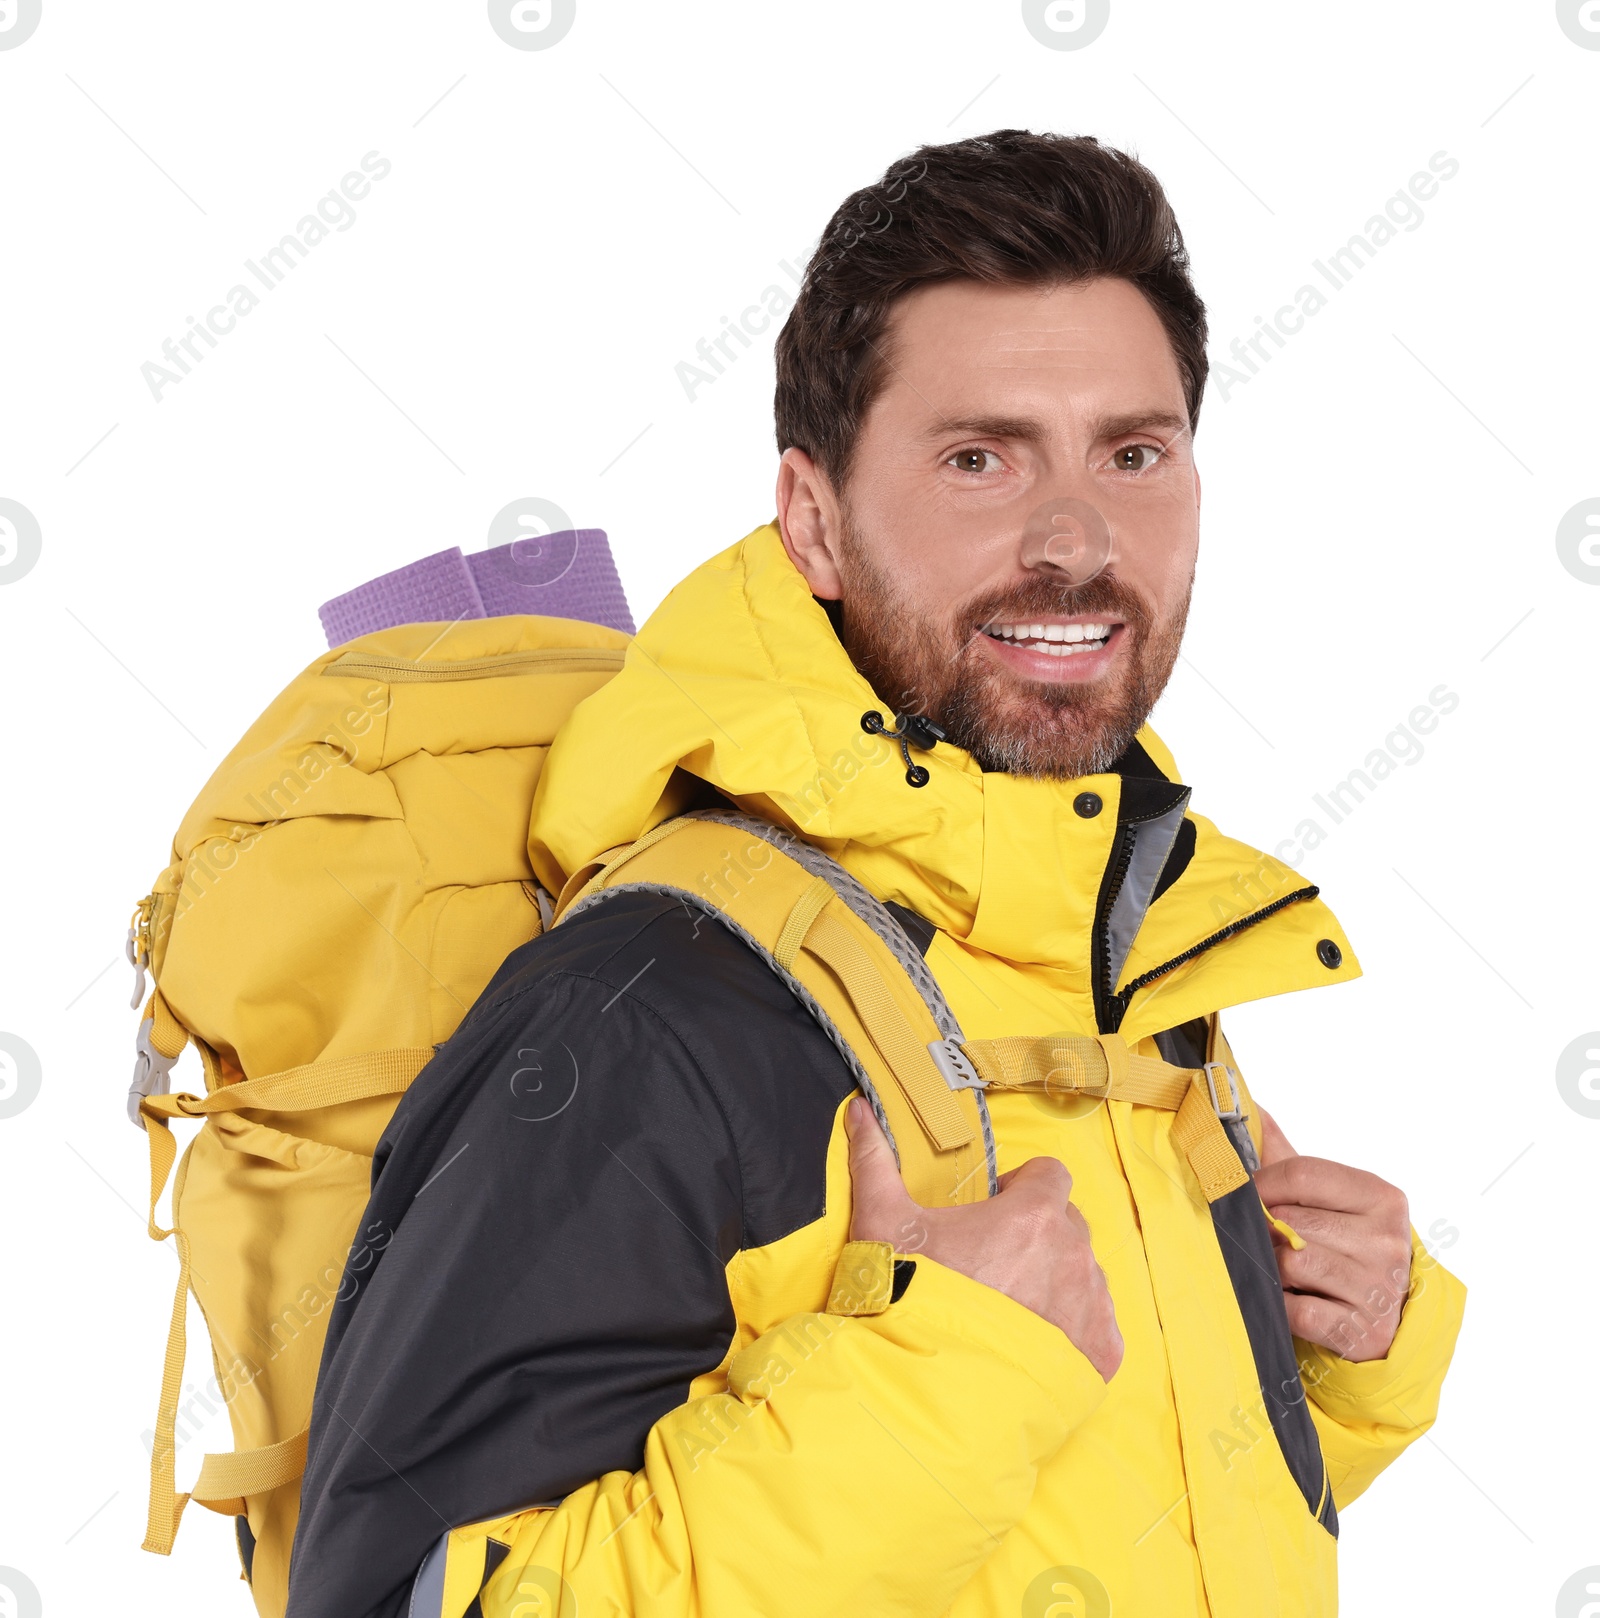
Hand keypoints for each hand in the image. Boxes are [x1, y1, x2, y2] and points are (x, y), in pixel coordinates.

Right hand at [845, 1096, 1123, 1379]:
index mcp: (1032, 1214)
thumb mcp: (883, 1223)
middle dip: (1039, 1233)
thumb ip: (874, 1161)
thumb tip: (860, 1110)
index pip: (1050, 1174)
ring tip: (1008, 1308)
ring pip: (1084, 1275)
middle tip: (994, 1262)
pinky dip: (1074, 1331)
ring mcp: (1090, 1306)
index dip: (1024, 1185)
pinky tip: (1031, 1342)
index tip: (995, 1208)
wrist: (928, 1388)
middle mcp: (1073, 1254)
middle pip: (1068, 1224)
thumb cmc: (910, 1297)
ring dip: (1056, 1281)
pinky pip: (1099, 1327)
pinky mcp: (1100, 1355)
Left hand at [1253, 1108, 1412, 1362]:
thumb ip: (1285, 1154)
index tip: (1247, 1194)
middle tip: (1263, 1238)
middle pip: (1293, 1220)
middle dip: (1265, 1229)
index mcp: (1382, 1198)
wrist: (1376, 1314)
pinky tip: (1287, 1299)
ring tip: (1279, 1268)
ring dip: (1271, 1267)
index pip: (1302, 1174)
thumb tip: (1245, 1104)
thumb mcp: (1324, 1197)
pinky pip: (1297, 1309)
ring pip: (1292, 1261)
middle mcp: (1389, 1241)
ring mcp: (1379, 1288)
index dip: (1262, 1183)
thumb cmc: (1340, 1244)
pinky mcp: (1363, 1331)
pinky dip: (1280, 1305)